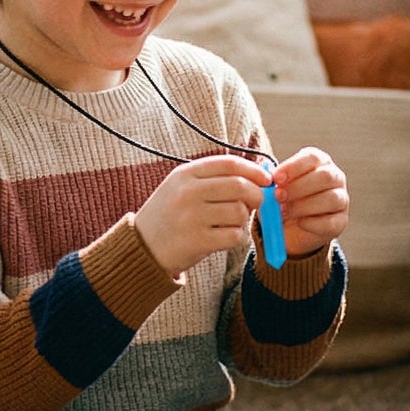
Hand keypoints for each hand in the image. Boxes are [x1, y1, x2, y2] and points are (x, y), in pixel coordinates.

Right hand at [134, 155, 270, 277]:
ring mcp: (191, 217)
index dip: (253, 170)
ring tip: (231, 223)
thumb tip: (257, 173)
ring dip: (244, 219)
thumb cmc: (170, 214)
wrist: (143, 246)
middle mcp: (188, 192)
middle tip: (256, 203)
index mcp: (185, 174)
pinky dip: (237, 237)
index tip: (266, 179)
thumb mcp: (181, 186)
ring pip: (239, 212)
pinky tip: (225, 237)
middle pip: (239, 186)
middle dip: (256, 194)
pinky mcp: (197, 241)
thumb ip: (213, 178)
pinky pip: (234, 235)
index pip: (229, 164)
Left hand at [270, 147, 348, 256]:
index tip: (276, 178)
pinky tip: (299, 223)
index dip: (294, 167)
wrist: (292, 226)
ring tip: (283, 211)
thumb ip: (275, 181)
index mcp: (320, 162)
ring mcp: (342, 199)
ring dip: (304, 206)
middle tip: (278, 196)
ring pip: (331, 199)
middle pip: (325, 177)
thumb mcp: (278, 186)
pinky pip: (331, 222)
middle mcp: (335, 177)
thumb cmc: (285, 199)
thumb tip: (269, 180)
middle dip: (298, 187)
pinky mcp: (340, 221)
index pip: (312, 157)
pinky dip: (313, 223)